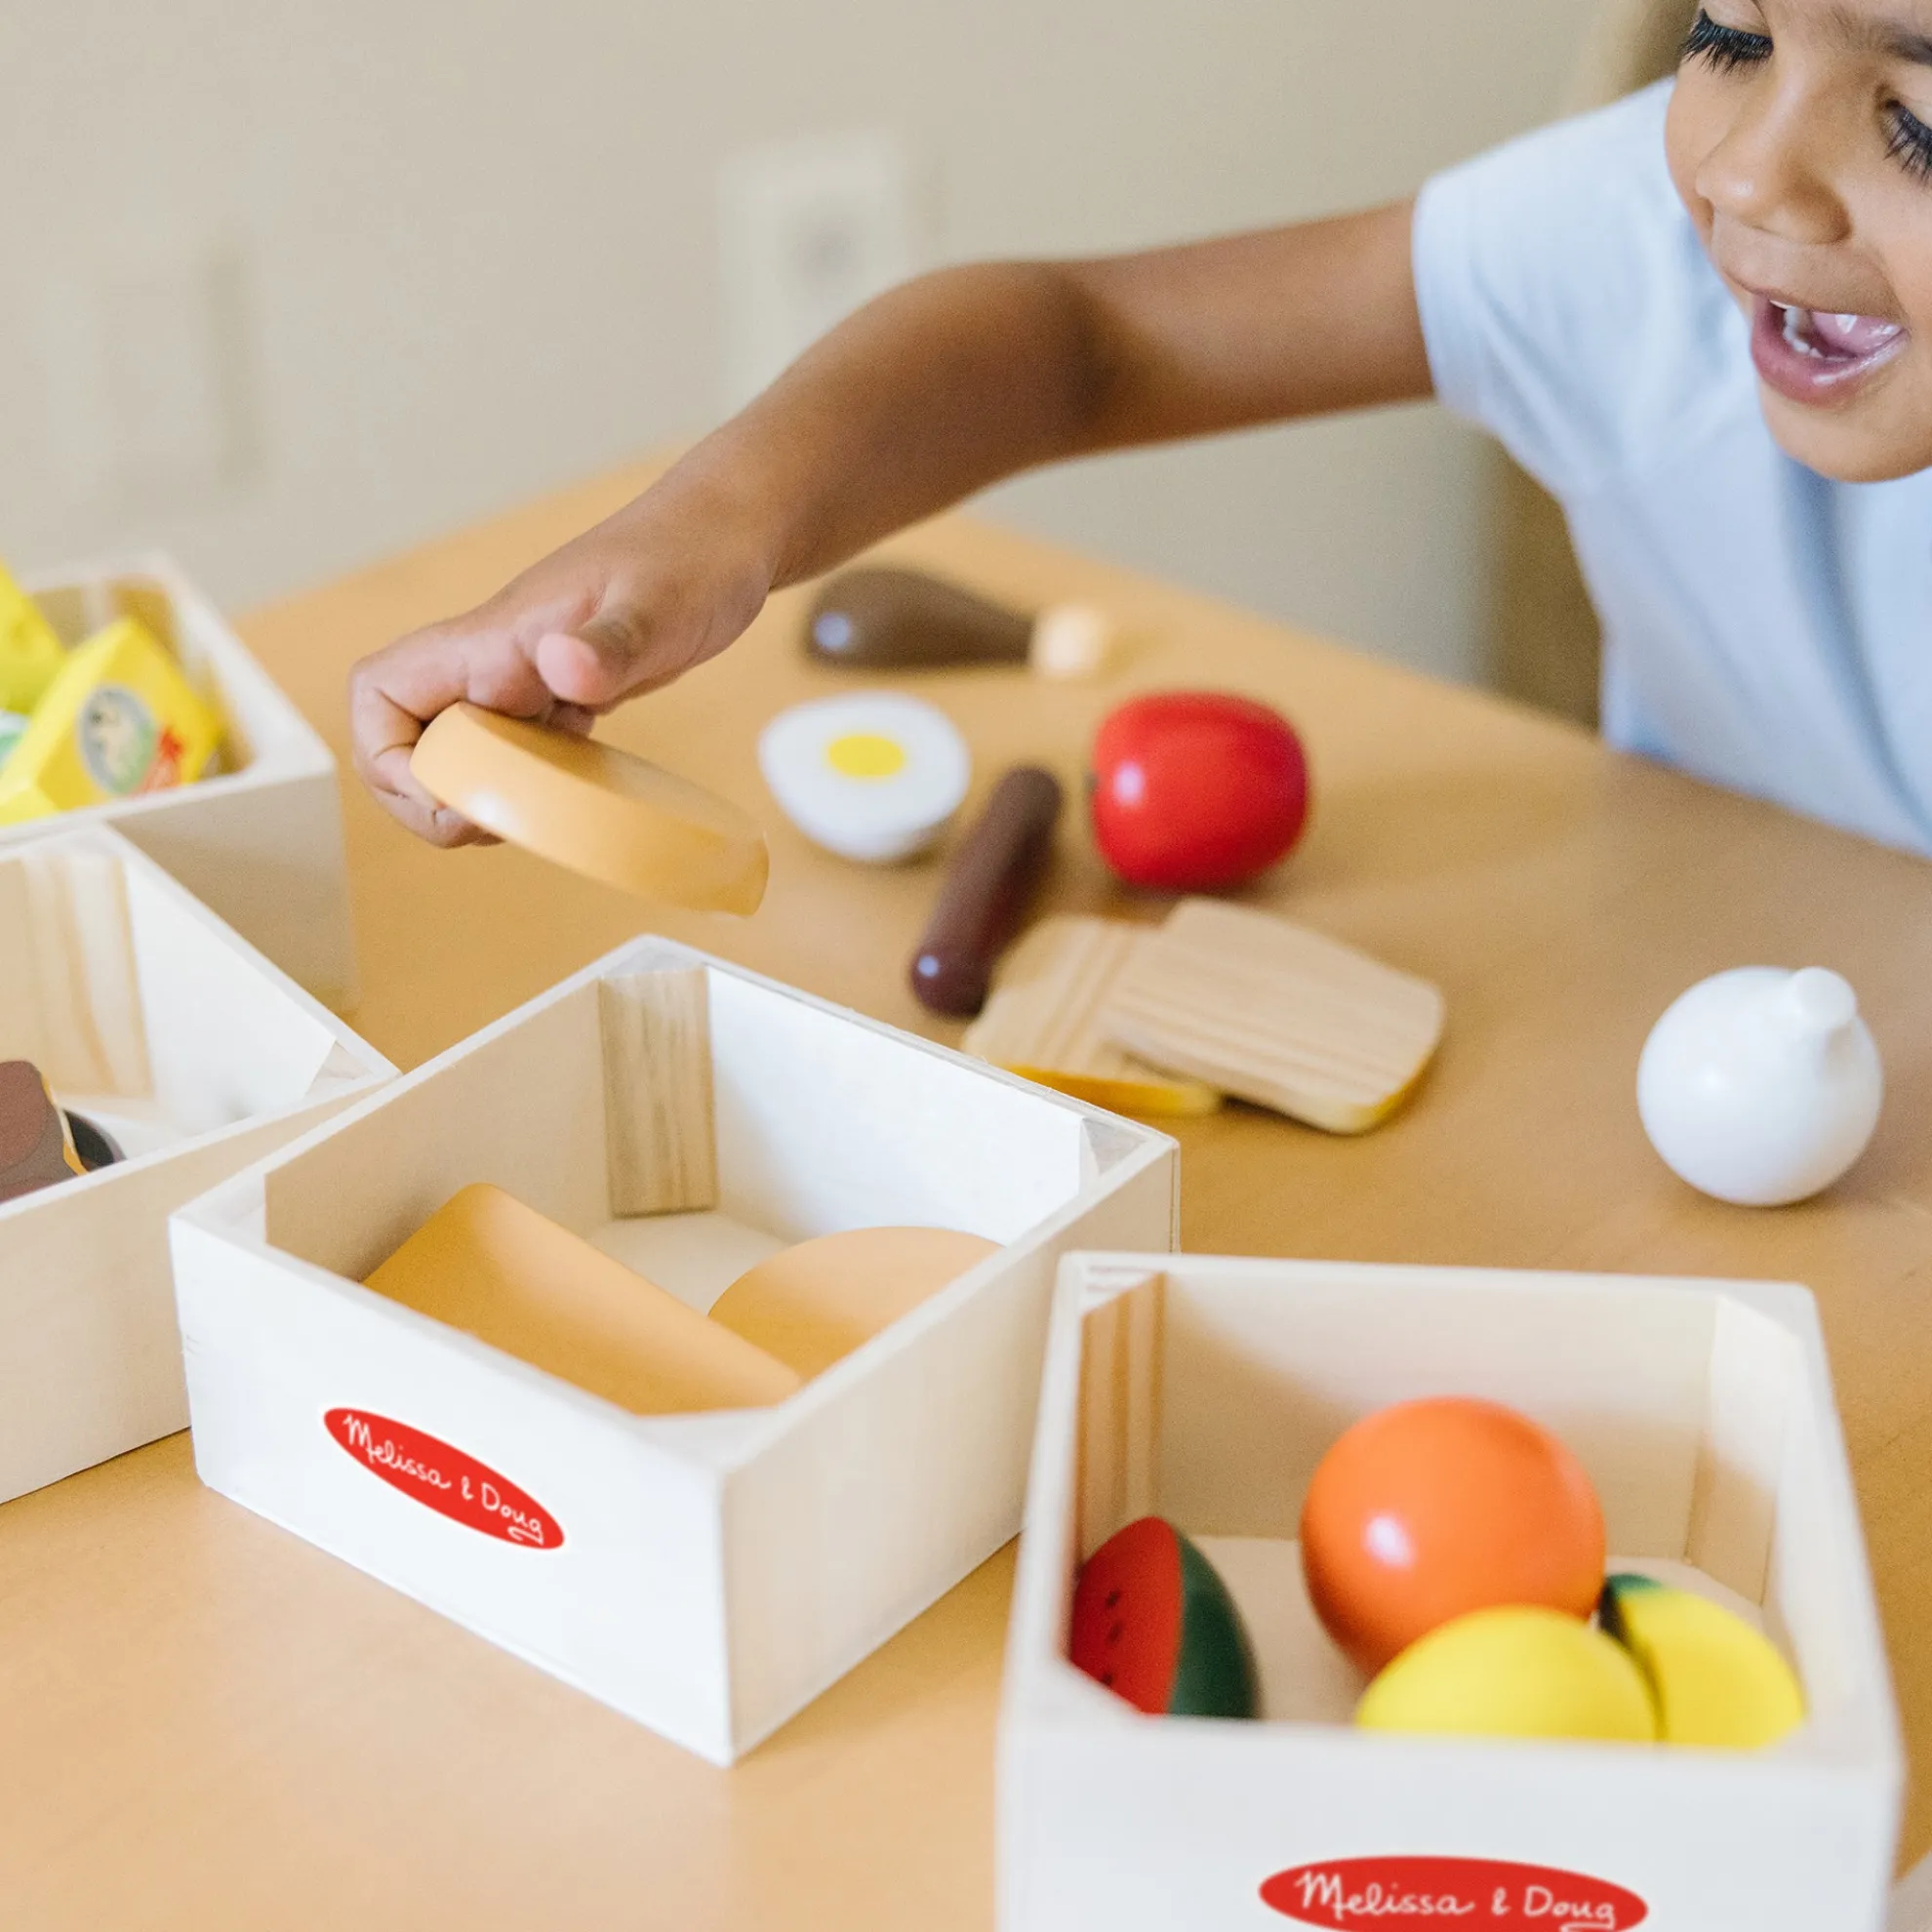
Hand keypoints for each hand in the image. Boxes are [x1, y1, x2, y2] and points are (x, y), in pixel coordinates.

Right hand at [349, 484, 771, 845]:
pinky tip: (577, 787)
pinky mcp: (559, 696)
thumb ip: (609, 642)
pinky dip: (529, 786)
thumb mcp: (661, 608)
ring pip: (457, 752)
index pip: (380, 692)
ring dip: (477, 799)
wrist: (728, 536)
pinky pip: (514, 753)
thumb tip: (561, 666)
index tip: (450, 792)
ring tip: (536, 816)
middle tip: (495, 824)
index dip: (388, 757)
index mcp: (492, 638)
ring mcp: (524, 680)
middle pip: (406, 740)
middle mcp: (493, 661)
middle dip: (429, 799)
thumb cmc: (692, 559)